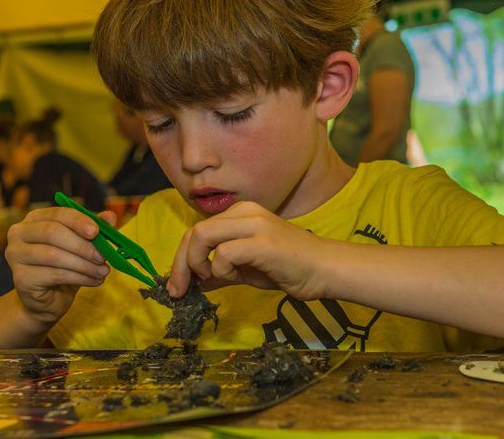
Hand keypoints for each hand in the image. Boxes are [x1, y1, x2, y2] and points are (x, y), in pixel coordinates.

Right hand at [5, 207, 112, 325]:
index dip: (79, 221)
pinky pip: (54, 274)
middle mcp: (19, 233)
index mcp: (35, 218)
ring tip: (103, 272)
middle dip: (83, 245)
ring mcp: (16, 255)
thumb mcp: (82, 246)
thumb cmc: (65, 267)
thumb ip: (95, 230)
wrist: (47, 301)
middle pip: (53, 232)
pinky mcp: (20, 277)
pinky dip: (79, 277)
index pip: (58, 213)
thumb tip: (110, 216)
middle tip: (103, 257)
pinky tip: (94, 281)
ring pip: (54, 255)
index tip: (97, 232)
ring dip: (84, 264)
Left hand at [167, 201, 331, 299]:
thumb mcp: (247, 269)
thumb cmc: (289, 268)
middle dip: (180, 264)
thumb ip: (221, 271)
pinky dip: (220, 270)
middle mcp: (245, 212)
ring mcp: (254, 224)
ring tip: (212, 279)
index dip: (181, 258)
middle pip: (195, 232)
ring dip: (197, 264)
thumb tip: (195, 282)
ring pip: (202, 236)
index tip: (178, 285)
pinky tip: (236, 277)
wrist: (325, 270)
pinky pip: (223, 253)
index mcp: (241, 212)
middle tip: (179, 290)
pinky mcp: (262, 242)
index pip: (198, 230)